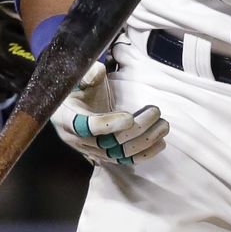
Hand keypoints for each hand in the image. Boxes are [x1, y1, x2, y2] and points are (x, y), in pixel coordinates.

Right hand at [52, 60, 167, 165]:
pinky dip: (144, 154)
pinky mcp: (103, 157)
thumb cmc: (76, 90)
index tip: (130, 117)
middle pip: (109, 142)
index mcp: (67, 118)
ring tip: (163, 125)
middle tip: (155, 112)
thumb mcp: (77, 78)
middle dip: (136, 129)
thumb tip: (98, 71)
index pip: (86, 126)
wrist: (70, 107)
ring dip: (145, 141)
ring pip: (120, 153)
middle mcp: (77, 139)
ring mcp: (91, 151)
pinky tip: (160, 143)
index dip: (108, 124)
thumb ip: (87, 74)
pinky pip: (125, 160)